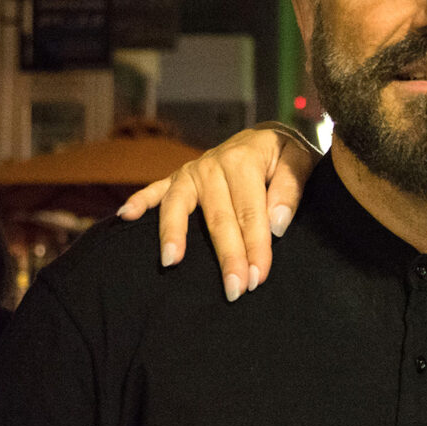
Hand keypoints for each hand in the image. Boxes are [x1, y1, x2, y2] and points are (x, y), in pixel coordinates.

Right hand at [117, 123, 318, 299]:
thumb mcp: (301, 161)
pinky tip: (125, 216)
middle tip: (234, 290)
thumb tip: (277, 224)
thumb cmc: (286, 155)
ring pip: (180, 206)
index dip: (256, 246)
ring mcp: (192, 170)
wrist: (268, 136)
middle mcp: (213, 164)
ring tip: (171, 262)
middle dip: (227, 256)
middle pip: (219, 217)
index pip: (252, 212)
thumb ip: (290, 190)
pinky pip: (155, 189)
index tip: (258, 277)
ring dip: (175, 234)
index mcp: (245, 159)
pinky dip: (140, 200)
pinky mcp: (179, 177)